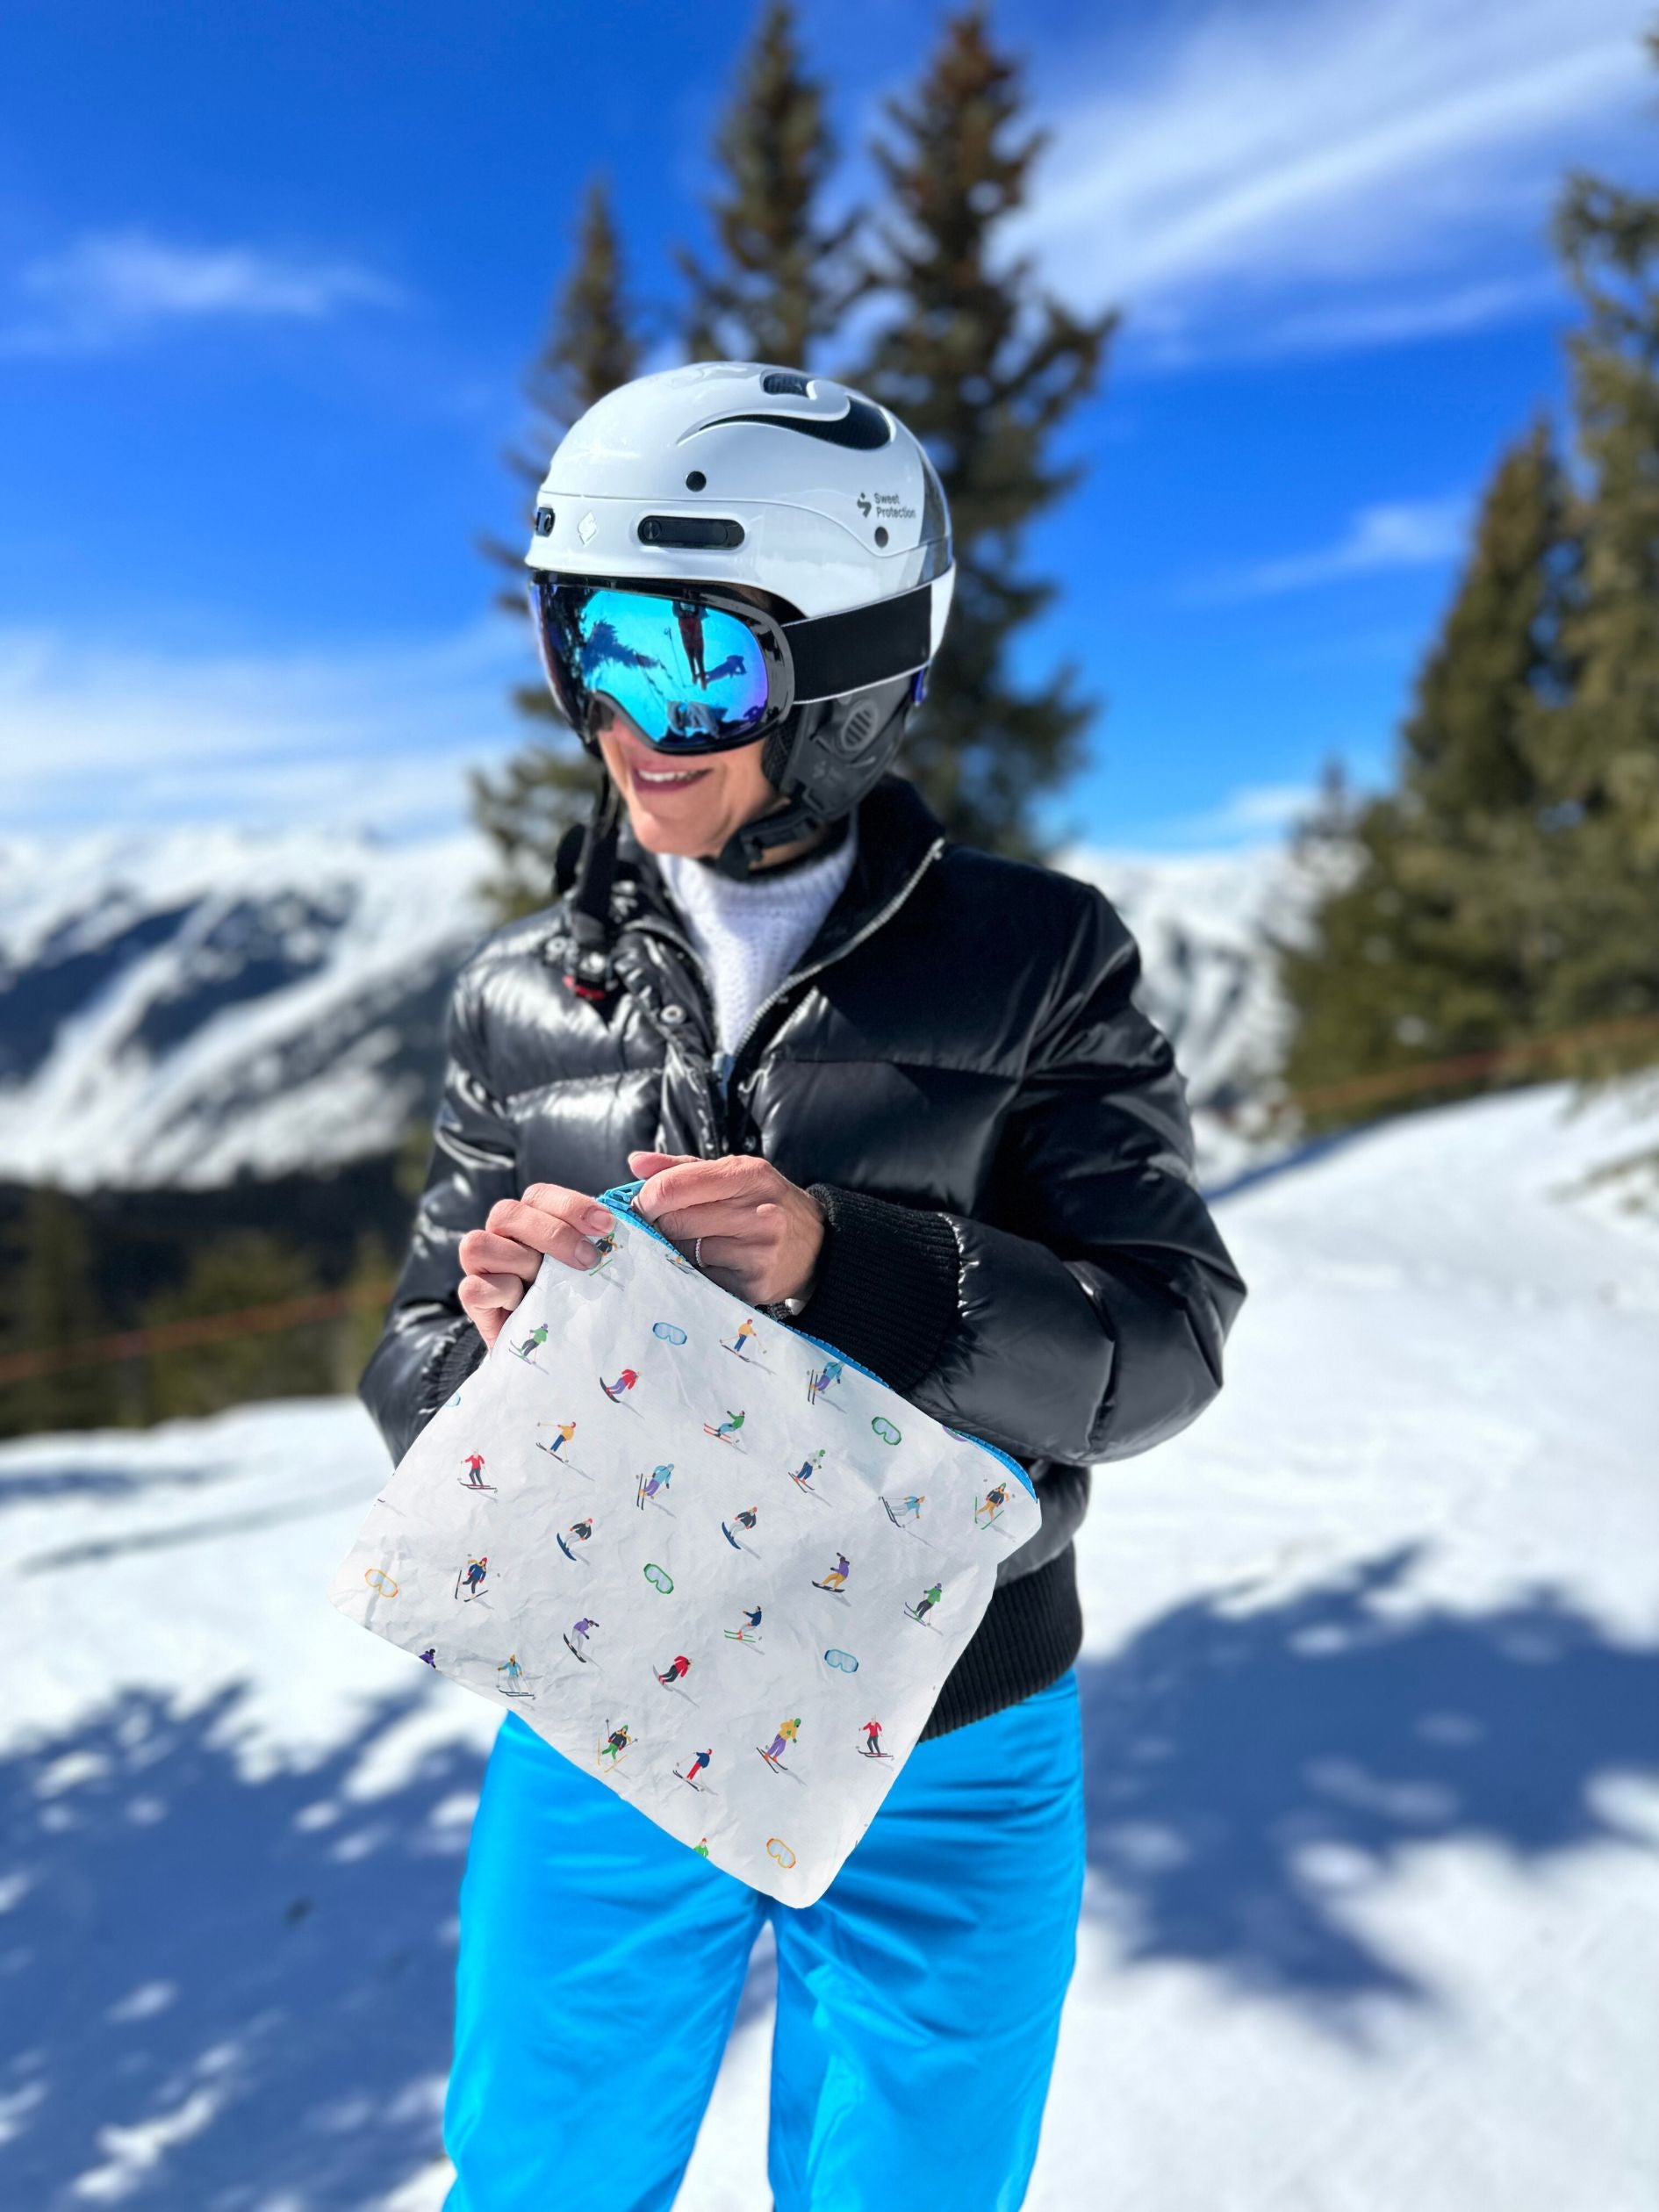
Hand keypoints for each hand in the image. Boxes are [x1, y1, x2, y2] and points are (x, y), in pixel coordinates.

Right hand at [455, 1182, 614, 1351]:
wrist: (557, 1346)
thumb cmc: (576, 1296)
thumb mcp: (591, 1262)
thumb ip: (601, 1234)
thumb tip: (633, 1188)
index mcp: (529, 1220)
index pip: (538, 1195)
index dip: (572, 1205)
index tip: (607, 1227)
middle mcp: (500, 1236)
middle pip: (507, 1212)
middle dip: (553, 1233)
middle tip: (588, 1260)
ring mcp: (481, 1267)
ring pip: (479, 1243)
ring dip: (522, 1263)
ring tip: (549, 1286)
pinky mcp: (472, 1298)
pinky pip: (474, 1286)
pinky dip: (503, 1292)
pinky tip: (525, 1303)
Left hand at [627, 1149, 822, 1306]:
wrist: (817, 1247)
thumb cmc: (765, 1204)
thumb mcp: (734, 1174)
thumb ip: (682, 1167)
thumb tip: (635, 1163)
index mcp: (749, 1175)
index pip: (674, 1186)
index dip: (646, 1198)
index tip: (640, 1205)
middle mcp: (759, 1213)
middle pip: (674, 1222)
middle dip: (659, 1224)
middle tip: (664, 1225)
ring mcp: (759, 1252)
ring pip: (684, 1252)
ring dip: (676, 1249)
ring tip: (693, 1243)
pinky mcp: (754, 1285)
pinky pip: (701, 1277)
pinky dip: (696, 1271)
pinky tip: (711, 1263)